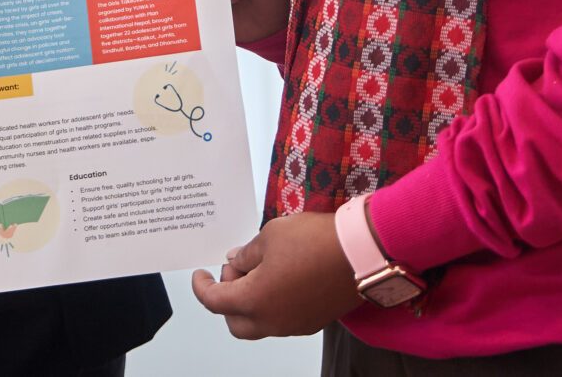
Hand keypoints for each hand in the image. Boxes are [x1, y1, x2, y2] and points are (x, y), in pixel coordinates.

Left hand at [189, 211, 361, 338]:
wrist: (361, 252)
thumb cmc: (315, 241)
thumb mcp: (270, 236)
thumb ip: (246, 253)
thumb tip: (236, 261)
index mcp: (254, 300)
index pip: (215, 301)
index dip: (202, 287)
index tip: (200, 275)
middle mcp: (272, 321)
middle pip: (235, 322)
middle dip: (227, 299)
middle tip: (235, 270)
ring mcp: (294, 325)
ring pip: (260, 323)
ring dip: (251, 301)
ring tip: (261, 267)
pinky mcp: (313, 322)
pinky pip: (282, 319)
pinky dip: (273, 303)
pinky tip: (281, 277)